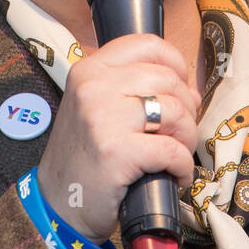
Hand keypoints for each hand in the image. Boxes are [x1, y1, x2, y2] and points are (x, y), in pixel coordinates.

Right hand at [36, 33, 200, 244]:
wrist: (57, 204)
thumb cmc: (84, 157)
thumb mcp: (98, 109)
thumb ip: (137, 92)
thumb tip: (191, 92)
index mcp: (89, 70)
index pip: (147, 44)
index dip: (175, 64)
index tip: (180, 89)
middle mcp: (94, 86)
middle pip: (167, 79)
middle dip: (186, 108)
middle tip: (180, 132)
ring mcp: (103, 117)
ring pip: (174, 111)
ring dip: (186, 137)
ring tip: (177, 155)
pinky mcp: (116, 151)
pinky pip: (171, 150)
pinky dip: (183, 166)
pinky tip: (176, 175)